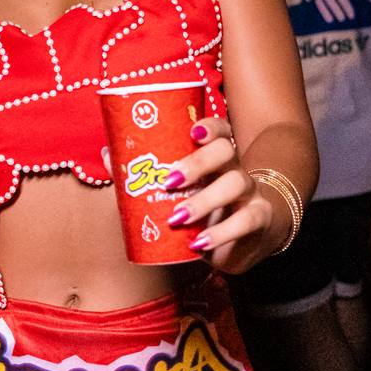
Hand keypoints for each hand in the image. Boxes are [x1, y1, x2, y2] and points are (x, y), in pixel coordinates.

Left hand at [165, 117, 288, 274]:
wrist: (248, 241)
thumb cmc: (208, 212)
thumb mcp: (185, 195)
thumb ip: (154, 180)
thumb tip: (111, 160)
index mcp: (216, 157)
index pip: (220, 130)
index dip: (209, 127)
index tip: (192, 132)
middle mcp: (235, 168)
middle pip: (226, 151)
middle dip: (198, 162)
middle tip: (169, 181)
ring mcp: (250, 193)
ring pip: (236, 183)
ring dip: (204, 200)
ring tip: (177, 217)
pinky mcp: (259, 219)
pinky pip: (245, 221)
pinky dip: (221, 233)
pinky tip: (199, 243)